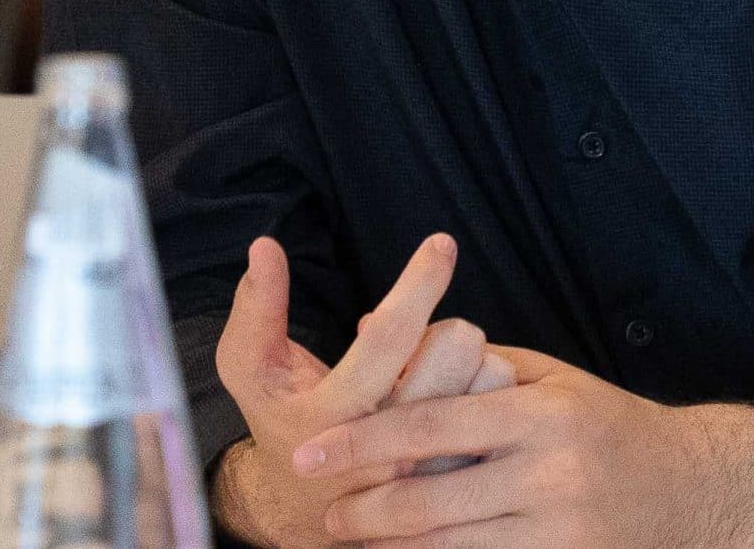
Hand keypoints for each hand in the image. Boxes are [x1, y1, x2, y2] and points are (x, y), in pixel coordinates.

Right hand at [212, 233, 506, 548]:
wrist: (305, 511)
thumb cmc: (280, 422)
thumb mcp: (249, 369)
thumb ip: (257, 309)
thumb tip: (265, 245)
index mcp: (336, 416)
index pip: (391, 336)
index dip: (419, 282)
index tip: (441, 243)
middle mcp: (392, 447)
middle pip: (458, 347)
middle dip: (443, 328)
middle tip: (420, 345)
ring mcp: (434, 470)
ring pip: (491, 376)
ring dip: (469, 363)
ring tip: (434, 380)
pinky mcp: (464, 482)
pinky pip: (504, 412)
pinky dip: (484, 394)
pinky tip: (454, 406)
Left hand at [294, 347, 753, 548]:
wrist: (696, 489)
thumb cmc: (605, 424)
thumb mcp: (549, 379)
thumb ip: (470, 367)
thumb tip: (381, 341)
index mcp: (542, 414)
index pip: (432, 427)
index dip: (363, 442)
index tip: (310, 453)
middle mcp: (552, 476)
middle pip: (432, 504)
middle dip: (366, 515)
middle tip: (323, 515)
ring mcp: (564, 533)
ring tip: (353, 541)